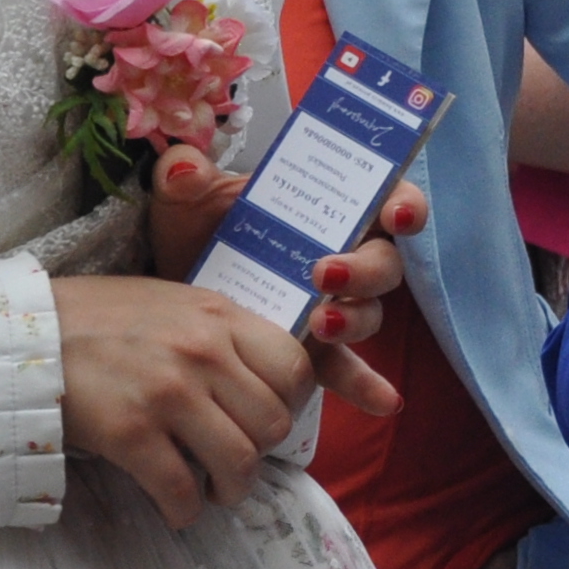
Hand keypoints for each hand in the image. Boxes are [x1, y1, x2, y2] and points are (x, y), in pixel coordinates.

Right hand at [51, 272, 319, 527]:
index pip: (295, 368)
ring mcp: (169, 394)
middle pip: (272, 424)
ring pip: (239, 462)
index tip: (268, 420)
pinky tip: (177, 507)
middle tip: (237, 459)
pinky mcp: (130, 433)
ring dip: (232, 489)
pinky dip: (186, 510)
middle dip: (262, 453)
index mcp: (220, 317)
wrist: (26, 329)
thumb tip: (256, 377)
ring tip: (215, 490)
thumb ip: (219, 333)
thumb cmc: (100, 317)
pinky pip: (181, 489)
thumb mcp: (174, 304)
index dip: (291, 405)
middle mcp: (204, 352)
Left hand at [142, 151, 416, 421]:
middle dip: (367, 268)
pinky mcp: (312, 350)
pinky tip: (381, 401)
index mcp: (324, 208)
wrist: (165, 292)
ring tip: (320, 324)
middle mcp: (341, 254)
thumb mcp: (184, 199)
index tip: (395, 215)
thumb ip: (182, 177)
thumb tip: (184, 167)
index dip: (403, 204)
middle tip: (325, 273)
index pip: (384, 197)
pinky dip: (366, 384)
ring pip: (369, 311)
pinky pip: (346, 368)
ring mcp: (330, 304)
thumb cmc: (192, 233)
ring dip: (355, 318)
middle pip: (384, 260)